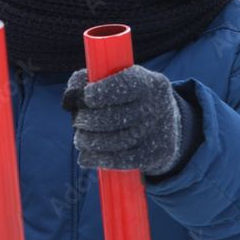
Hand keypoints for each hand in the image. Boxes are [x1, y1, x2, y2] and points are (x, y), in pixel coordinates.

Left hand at [61, 66, 180, 174]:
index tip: (84, 98)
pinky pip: (122, 161)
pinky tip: (84, 158)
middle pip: (112, 117)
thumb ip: (87, 79)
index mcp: (148, 83)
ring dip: (89, 141)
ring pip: (115, 141)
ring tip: (79, 139)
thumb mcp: (118, 79)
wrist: (169, 123)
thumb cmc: (130, 97)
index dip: (96, 94)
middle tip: (77, 122)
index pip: (120, 87)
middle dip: (87, 120)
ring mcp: (157, 133)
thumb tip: (70, 97)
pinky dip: (98, 160)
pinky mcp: (155, 155)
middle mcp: (156, 107)